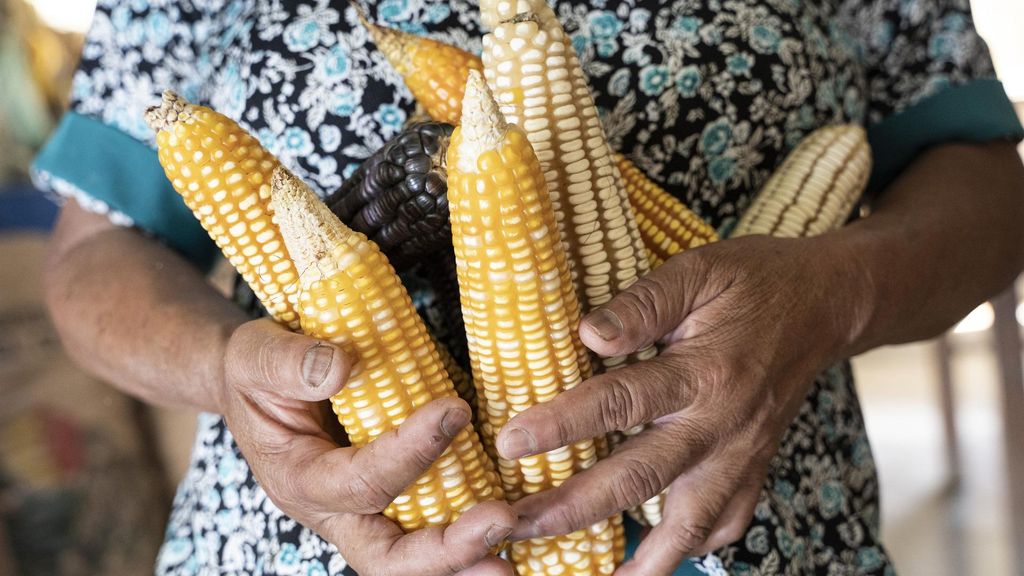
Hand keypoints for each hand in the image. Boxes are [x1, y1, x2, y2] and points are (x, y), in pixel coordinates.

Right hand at [220, 318, 515, 575]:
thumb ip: (290, 363)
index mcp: (298, 479)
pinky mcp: (389, 504)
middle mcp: (332, 512)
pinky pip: (427, 531)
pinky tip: (515, 522)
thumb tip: (342, 366)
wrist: (256, 387)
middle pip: (388, 559)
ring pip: (412, 561)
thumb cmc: (257, 370)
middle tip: (500, 521)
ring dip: (465, 558)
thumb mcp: (258, 354)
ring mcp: (362, 515)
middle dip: (446, 550)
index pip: (359, 482)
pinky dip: (467, 539)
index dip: (409, 452)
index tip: (455, 409)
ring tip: (514, 546)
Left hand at [494, 235, 865, 574]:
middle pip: (640, 478)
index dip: (561, 424)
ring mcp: (741, 453)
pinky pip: (726, 522)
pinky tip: (659, 559)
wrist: (830, 303)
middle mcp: (721, 424)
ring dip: (639, 557)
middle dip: (573, 508)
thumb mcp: (700, 271)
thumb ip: (645, 302)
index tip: (510, 441)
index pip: (619, 403)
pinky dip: (692, 548)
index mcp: (703, 371)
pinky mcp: (755, 465)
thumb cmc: (757, 280)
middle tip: (516, 524)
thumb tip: (589, 333)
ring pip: (686, 522)